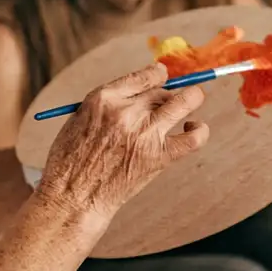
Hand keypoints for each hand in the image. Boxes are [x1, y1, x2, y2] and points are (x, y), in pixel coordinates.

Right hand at [37, 63, 208, 223]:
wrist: (73, 196)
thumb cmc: (71, 160)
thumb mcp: (80, 118)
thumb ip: (108, 104)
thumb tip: (139, 94)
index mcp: (103, 98)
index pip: (144, 76)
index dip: (158, 74)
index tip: (163, 75)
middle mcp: (126, 111)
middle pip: (162, 90)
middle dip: (166, 96)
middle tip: (165, 105)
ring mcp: (145, 133)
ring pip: (186, 102)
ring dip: (192, 100)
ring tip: (191, 105)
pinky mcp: (159, 156)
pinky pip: (194, 137)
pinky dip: (199, 130)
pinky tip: (193, 129)